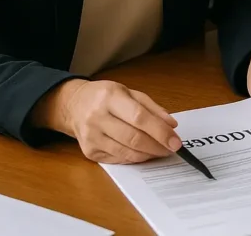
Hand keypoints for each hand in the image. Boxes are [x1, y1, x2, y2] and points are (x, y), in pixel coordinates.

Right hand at [30, 79, 180, 163]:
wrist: (74, 105)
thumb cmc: (105, 97)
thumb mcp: (129, 92)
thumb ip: (151, 108)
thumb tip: (171, 125)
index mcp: (110, 97)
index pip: (139, 117)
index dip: (160, 132)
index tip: (175, 141)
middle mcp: (97, 117)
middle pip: (133, 138)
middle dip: (157, 146)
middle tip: (172, 149)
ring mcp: (91, 136)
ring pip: (126, 152)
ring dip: (148, 155)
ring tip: (161, 151)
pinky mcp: (89, 151)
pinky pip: (118, 159)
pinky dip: (135, 158)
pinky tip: (144, 153)